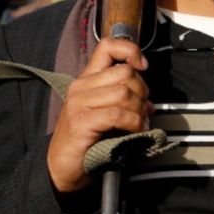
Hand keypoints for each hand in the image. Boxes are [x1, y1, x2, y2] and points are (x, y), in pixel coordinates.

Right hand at [46, 38, 151, 193]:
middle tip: (143, 110)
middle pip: (125, 73)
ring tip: (139, 123)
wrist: (62, 167)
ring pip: (124, 93)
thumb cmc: (88, 140)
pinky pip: (118, 114)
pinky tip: (135, 131)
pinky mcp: (81, 121)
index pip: (108, 46)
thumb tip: (150, 103)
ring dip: (139, 110)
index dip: (131, 50)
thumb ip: (125, 101)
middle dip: (143, 92)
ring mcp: (79, 103)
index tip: (143, 66)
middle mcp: (81, 86)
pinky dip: (134, 123)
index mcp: (87, 79)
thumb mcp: (107, 113)